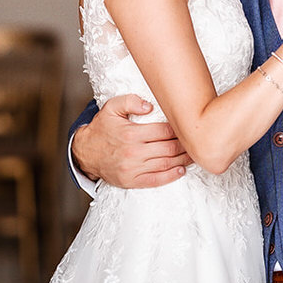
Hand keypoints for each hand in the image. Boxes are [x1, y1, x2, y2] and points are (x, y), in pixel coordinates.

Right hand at [72, 94, 190, 188]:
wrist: (84, 152)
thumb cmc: (102, 128)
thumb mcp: (111, 108)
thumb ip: (130, 101)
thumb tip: (149, 106)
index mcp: (131, 134)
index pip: (165, 131)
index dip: (180, 129)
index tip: (189, 126)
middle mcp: (133, 153)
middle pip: (169, 148)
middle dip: (186, 144)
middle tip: (197, 140)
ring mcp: (132, 169)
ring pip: (166, 164)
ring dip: (183, 160)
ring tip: (194, 154)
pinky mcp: (131, 181)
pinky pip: (155, 180)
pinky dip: (171, 176)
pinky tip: (181, 170)